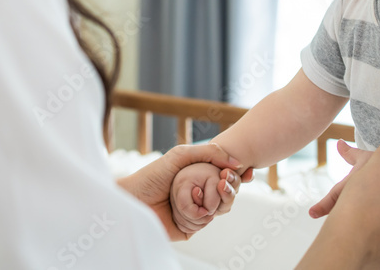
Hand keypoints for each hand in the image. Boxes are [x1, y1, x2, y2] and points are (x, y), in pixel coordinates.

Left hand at [117, 143, 252, 240]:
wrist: (132, 200)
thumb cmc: (152, 176)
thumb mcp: (181, 155)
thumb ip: (209, 152)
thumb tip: (235, 162)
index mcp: (197, 176)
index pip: (225, 176)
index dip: (238, 175)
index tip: (247, 172)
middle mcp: (199, 194)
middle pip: (227, 193)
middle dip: (231, 187)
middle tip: (227, 180)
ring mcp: (195, 210)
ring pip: (220, 208)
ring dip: (217, 199)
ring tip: (206, 190)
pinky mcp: (189, 227)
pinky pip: (205, 221)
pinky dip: (202, 213)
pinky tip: (194, 204)